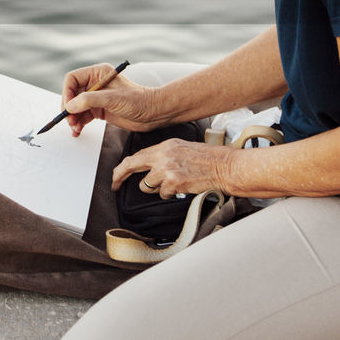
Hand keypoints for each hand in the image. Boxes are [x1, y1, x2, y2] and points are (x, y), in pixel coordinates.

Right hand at [61, 63, 159, 136]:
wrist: (153, 114)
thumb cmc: (138, 101)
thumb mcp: (112, 99)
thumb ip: (89, 100)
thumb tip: (70, 106)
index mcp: (97, 73)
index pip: (72, 79)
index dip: (67, 92)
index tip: (67, 106)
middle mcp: (95, 84)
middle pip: (72, 94)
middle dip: (69, 109)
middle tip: (70, 121)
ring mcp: (97, 98)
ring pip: (76, 107)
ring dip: (73, 118)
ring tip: (75, 128)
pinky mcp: (100, 110)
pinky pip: (83, 115)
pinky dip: (79, 123)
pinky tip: (78, 130)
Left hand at [110, 138, 229, 196]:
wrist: (225, 167)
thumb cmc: (209, 159)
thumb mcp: (183, 149)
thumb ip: (165, 155)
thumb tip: (150, 166)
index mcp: (166, 145)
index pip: (138, 155)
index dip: (125, 165)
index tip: (119, 173)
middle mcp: (163, 155)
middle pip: (131, 164)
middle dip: (119, 175)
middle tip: (115, 184)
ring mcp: (167, 168)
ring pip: (146, 184)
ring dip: (155, 188)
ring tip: (171, 185)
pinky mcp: (173, 182)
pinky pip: (162, 193)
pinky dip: (170, 194)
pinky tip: (181, 188)